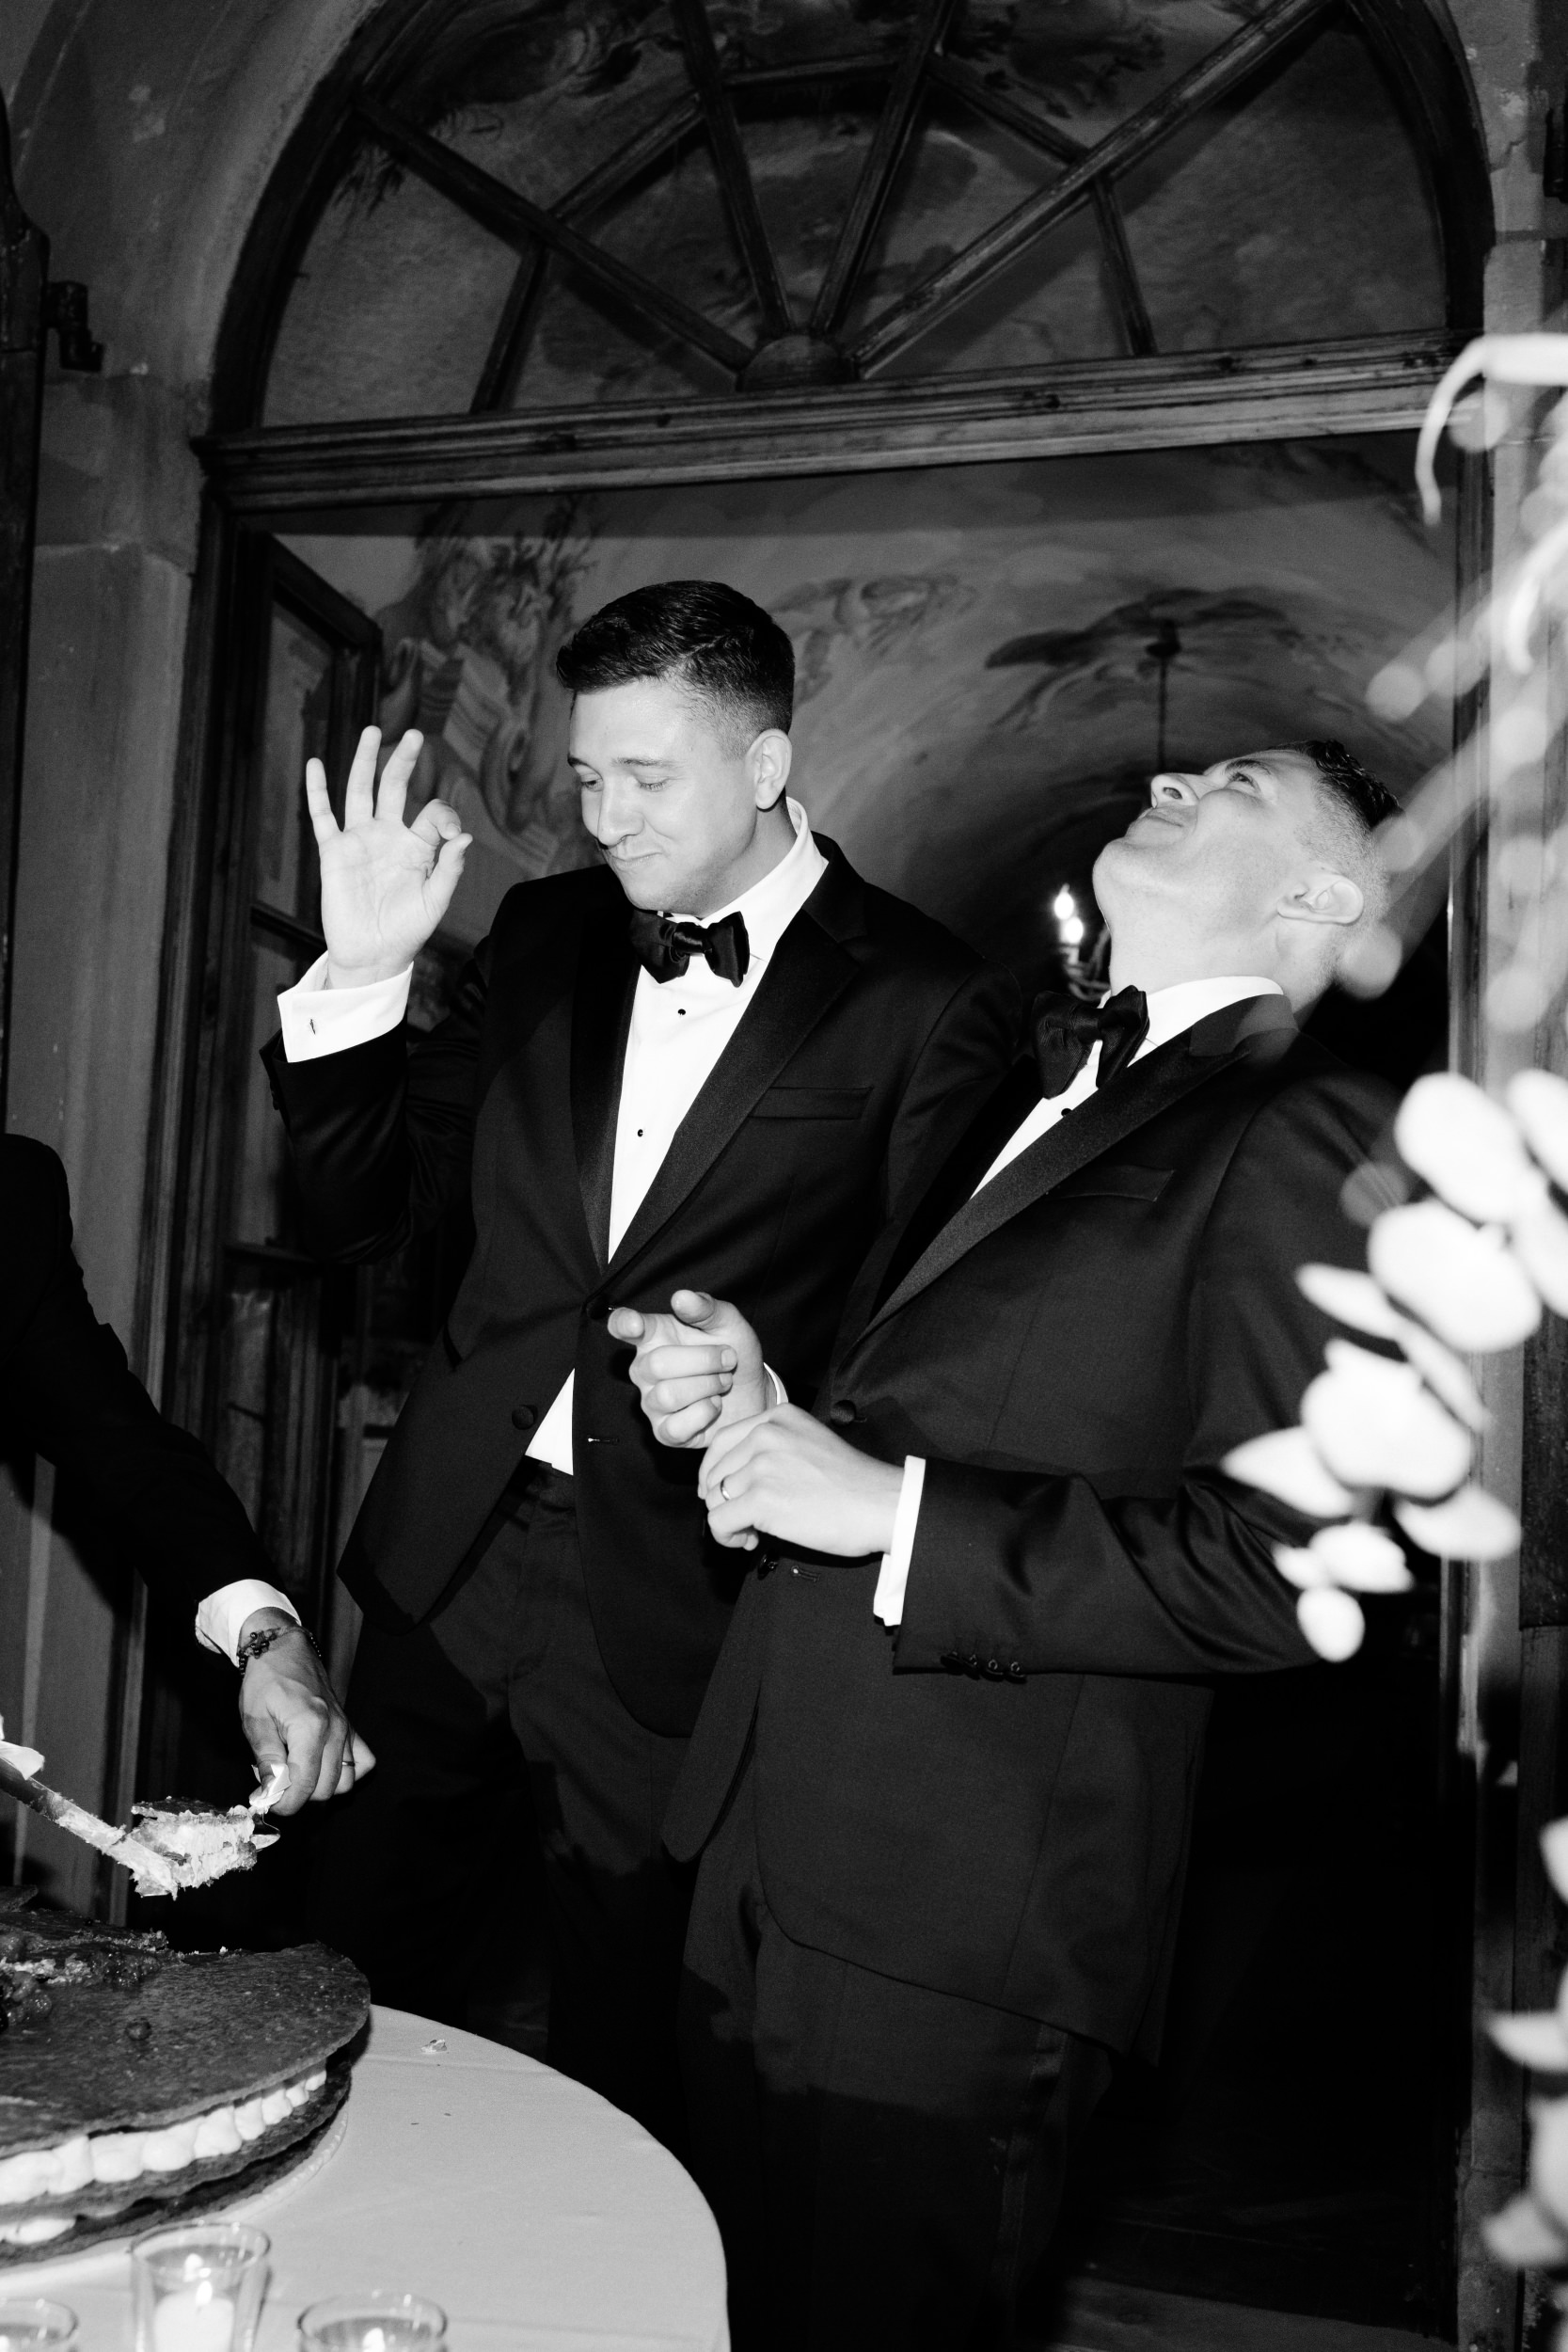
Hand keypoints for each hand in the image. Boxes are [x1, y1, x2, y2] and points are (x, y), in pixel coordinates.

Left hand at [236, 1611, 375, 1814]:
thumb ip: (267, 1759)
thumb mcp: (255, 1720)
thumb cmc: (266, 1681)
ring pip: (346, 1781)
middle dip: (298, 1796)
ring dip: (321, 1788)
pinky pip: (363, 1762)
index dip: (284, 1803)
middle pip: (325, 1789)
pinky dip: (348, 1772)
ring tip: (297, 1774)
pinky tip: (324, 1766)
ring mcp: (347, 1729)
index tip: (266, 1801)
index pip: (305, 1785)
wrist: (284, 1650)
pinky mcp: (351, 1728)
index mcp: (310, 1728)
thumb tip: (271, 1793)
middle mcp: (336, 1731)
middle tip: (275, 1783)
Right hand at [307, 726, 471, 987]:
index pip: (432, 813)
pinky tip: (315, 763)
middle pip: (395, 788)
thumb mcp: (435, 902)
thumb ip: (450, 869)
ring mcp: (360, 841)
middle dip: (404, 761)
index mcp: (418, 846)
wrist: (373, 955)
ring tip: (372, 731)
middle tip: (415, 734)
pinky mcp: (334, 852)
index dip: (444, 815)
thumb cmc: (408, 931)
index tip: (450, 836)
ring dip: (365, 761)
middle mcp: (388, 836)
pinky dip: (317, 791)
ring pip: (360, 791)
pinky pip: (323, 817)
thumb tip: (463, 836)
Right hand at [609, 1290, 767, 1447]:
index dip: (624, 1324)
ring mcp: (652, 1402)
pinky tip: (714, 1404)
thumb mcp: (729, 1323)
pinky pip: (675, 1427)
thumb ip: (706, 1309)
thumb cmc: (734, 1352)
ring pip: (668, 1395)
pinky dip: (704, 1414)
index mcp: (655, 1335)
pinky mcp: (665, 1432)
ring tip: (723, 1382)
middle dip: (704, 1361)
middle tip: (728, 1359)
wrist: (754, 1391)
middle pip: (657, 1364)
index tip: (634, 1324)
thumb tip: (681, 1297)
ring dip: (708, 1386)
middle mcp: (645, 1369)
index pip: (624, 1325)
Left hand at [697, 1404, 902, 1555]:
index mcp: (777, 1418)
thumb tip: (733, 1482)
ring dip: (728, 1521)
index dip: (714, 1473)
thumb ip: (771, 1451)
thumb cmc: (854, 1483)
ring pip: (714, 1498)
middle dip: (723, 1500)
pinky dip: (727, 1537)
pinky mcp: (761, 1498)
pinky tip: (749, 1541)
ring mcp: (762, 1465)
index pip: (721, 1441)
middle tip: (746, 1521)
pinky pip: (719, 1521)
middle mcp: (766, 1434)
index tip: (724, 1493)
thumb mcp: (808, 1444)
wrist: (881, 1504)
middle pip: (714, 1472)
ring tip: (752, 1533)